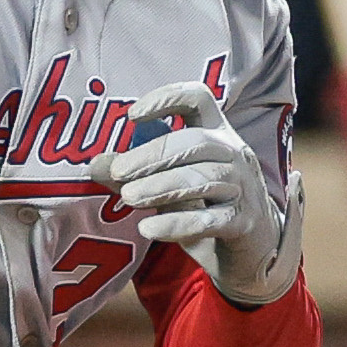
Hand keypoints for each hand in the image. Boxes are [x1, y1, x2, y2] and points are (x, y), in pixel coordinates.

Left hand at [98, 81, 295, 301]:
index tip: (132, 115)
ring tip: (128, 198)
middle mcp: (234, 154)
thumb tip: (94, 165)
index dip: (167, 98)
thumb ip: (135, 173)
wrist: (252, 249)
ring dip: (161, 186)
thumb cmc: (206, 206)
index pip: (198, 98)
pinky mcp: (244, 222)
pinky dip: (177, 224)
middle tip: (119, 171)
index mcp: (217, 133)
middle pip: (196, 142)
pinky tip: (149, 228)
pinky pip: (210, 220)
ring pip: (203, 179)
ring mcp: (243, 187)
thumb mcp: (169, 185)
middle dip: (153, 155)